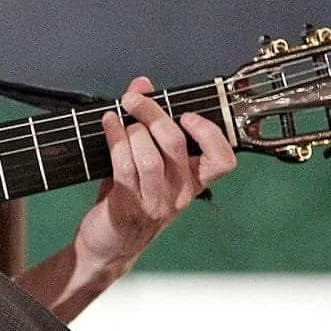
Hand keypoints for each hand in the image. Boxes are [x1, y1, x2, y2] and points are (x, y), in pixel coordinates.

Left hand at [76, 75, 235, 272]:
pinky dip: (115, 138)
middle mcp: (180, 193)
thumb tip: (142, 85)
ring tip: (118, 116)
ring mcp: (156, 202)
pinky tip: (108, 125)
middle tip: (133, 100)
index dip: (209, 133)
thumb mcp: (145, 161)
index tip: (188, 114)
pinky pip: (124, 166)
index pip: (222, 160)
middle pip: (176, 144)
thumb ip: (146, 121)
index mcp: (193, 181)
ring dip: (131, 129)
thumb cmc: (130, 200)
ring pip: (149, 156)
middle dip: (152, 113)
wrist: (108, 245)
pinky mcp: (129, 207)